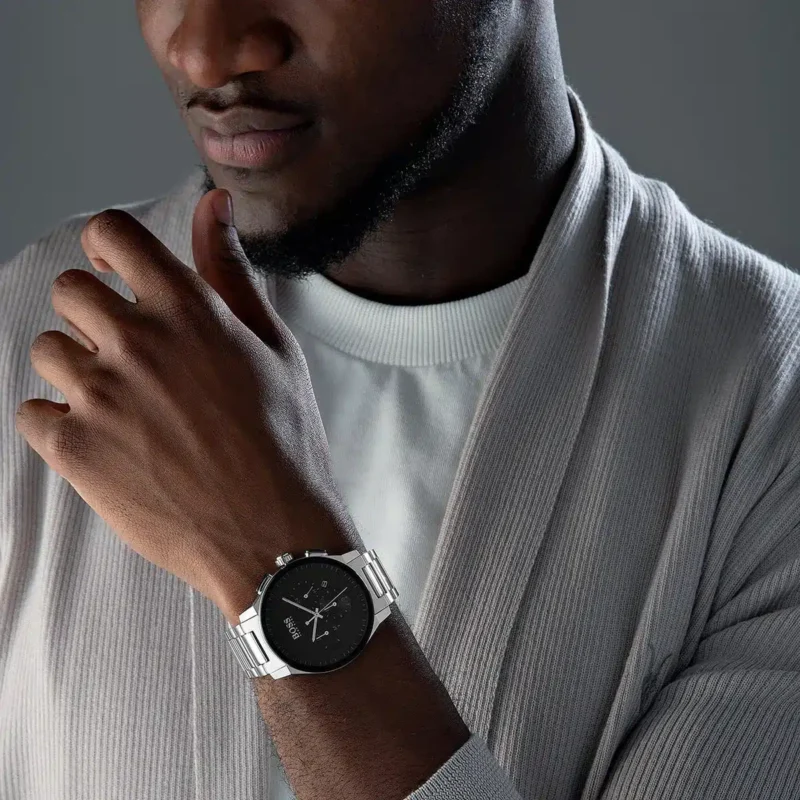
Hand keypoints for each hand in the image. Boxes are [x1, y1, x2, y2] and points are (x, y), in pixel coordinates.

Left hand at [14, 190, 355, 625]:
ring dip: (79, 370)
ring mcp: (99, 396)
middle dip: (94, 314)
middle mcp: (136, 342)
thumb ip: (231, 272)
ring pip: (48, 351)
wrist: (273, 536)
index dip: (108, 248)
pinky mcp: (74, 449)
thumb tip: (214, 204)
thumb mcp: (275, 349)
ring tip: (126, 409)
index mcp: (188, 309)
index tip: (118, 271)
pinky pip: (33, 412)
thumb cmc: (285, 441)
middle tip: (133, 357)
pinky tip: (109, 445)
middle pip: (69, 291)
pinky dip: (61, 423)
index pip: (110, 235)